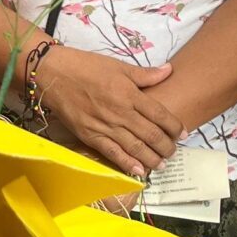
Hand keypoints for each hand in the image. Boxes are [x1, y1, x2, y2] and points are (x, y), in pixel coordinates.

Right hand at [35, 45, 182, 176]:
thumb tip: (169, 70)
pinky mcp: (91, 136)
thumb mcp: (118, 66)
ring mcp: (105, 126)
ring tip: (162, 163)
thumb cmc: (86, 66)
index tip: (183, 133)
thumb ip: (145, 74)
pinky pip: (113, 153)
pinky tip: (140, 171)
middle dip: (166, 146)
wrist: (54, 74)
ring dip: (152, 158)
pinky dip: (128, 164)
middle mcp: (121, 113)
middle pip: (151, 134)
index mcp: (129, 93)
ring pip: (136, 148)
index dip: (174, 126)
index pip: (160, 114)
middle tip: (174, 151)